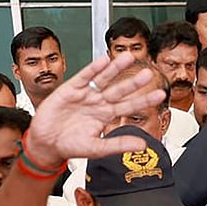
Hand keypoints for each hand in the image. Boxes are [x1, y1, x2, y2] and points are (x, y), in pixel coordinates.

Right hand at [25, 52, 166, 167]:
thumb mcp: (98, 148)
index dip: (144, 100)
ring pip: (104, 79)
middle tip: (149, 74)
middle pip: (120, 90)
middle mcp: (99, 103)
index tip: (160, 95)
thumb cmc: (71, 146)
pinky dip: (93, 68)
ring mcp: (86, 94)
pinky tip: (103, 60)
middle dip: (134, 82)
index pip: (130, 107)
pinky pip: (84, 77)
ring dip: (116, 68)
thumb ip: (120, 144)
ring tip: (129, 57)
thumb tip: (143, 145)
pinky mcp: (70, 89)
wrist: (46, 144)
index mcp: (107, 116)